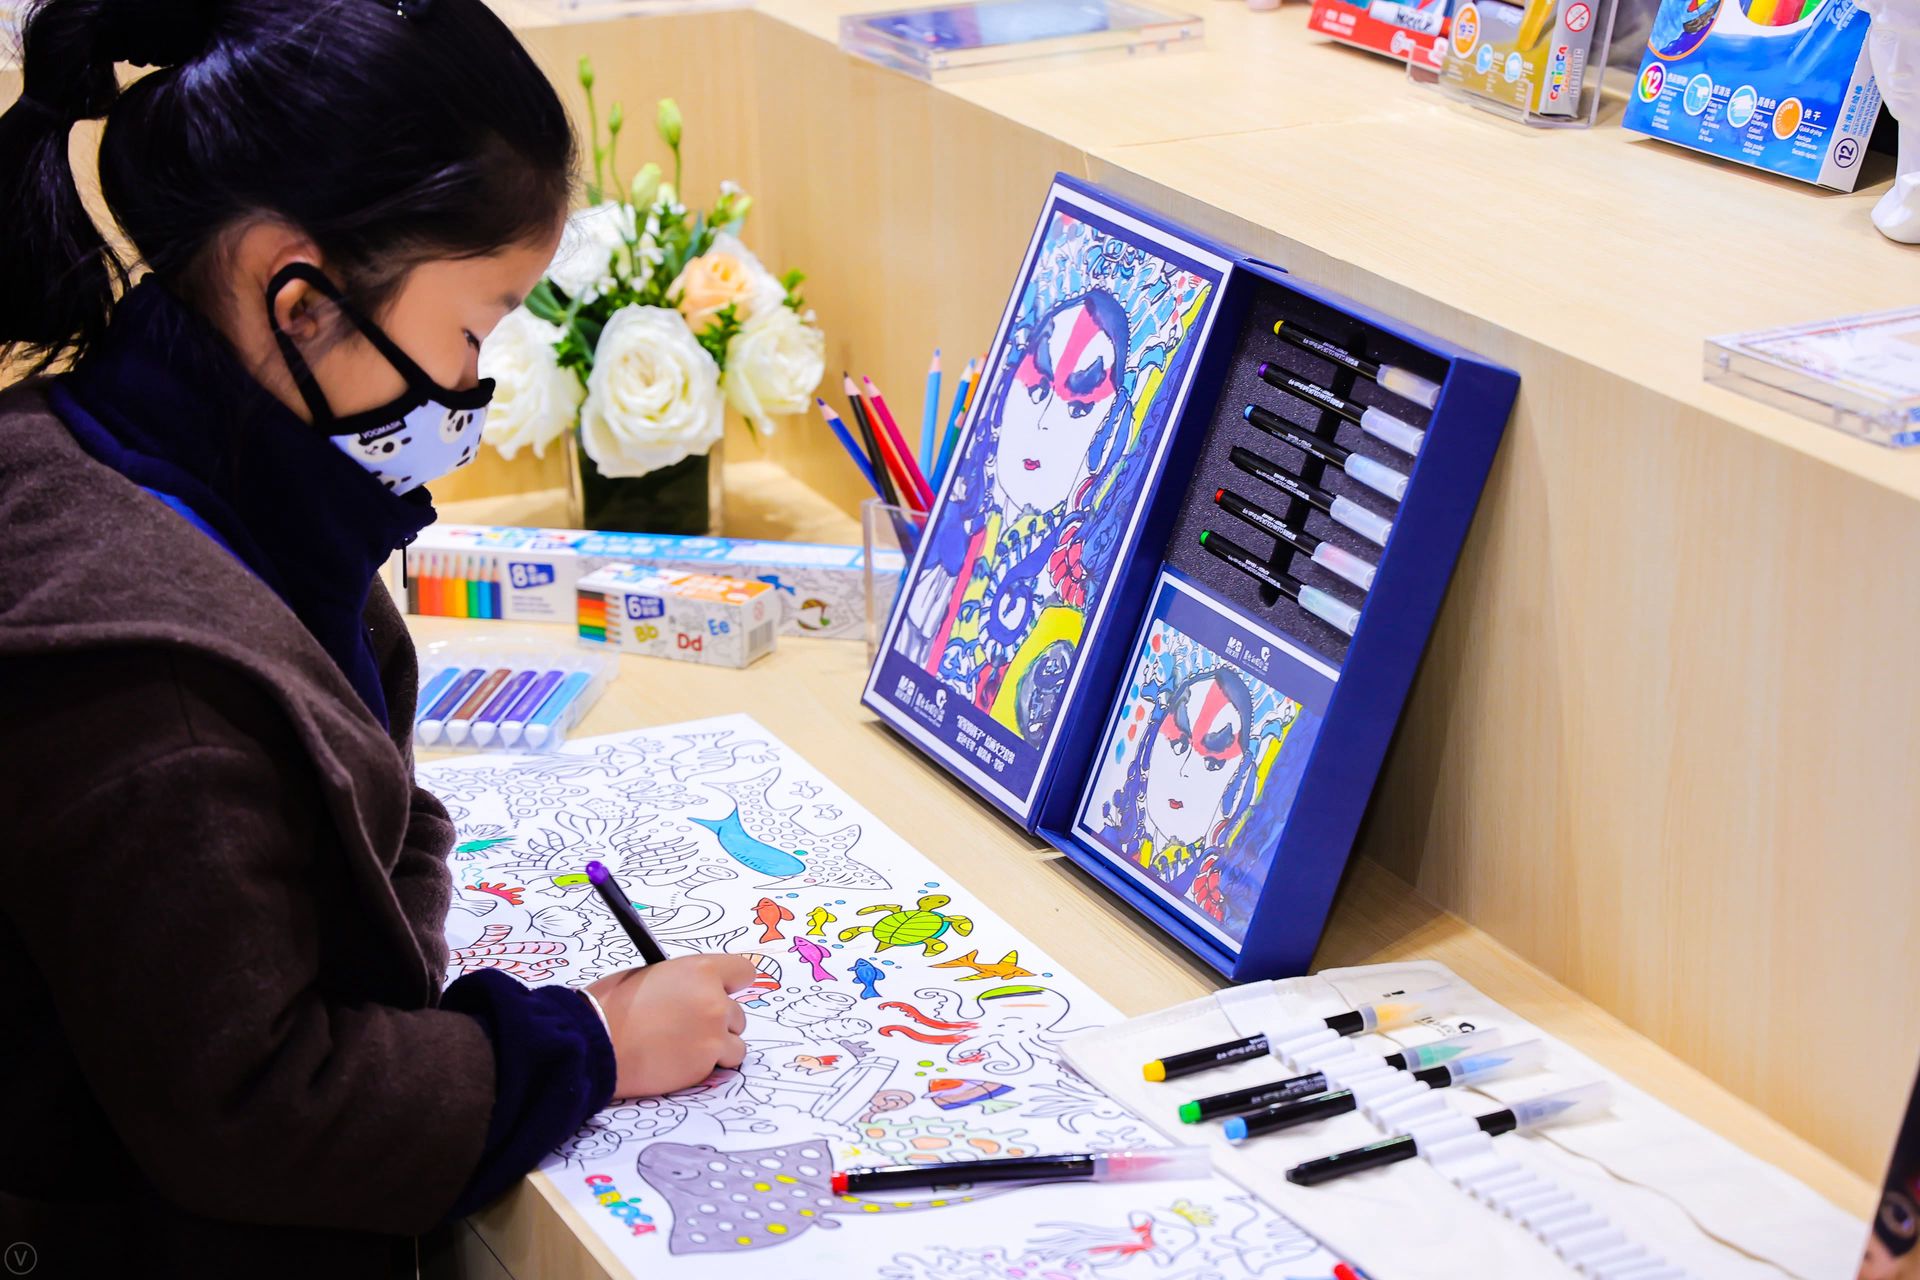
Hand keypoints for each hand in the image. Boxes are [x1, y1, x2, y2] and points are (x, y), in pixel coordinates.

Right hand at [587, 954, 757, 1097]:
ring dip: (717, 1046)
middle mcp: (715, 999)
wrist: (597, 1042)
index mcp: (700, 970)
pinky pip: (722, 1064)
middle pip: (738, 1013)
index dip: (732, 984)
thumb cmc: (612, 1006)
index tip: (725, 993)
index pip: (743, 972)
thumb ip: (681, 982)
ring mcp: (714, 1033)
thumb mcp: (649, 976)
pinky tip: (680, 1062)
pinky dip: (707, 1066)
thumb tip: (693, 992)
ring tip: (684, 1048)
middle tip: (687, 1029)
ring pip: (735, 1042)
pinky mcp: (707, 1063)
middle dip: (718, 1022)